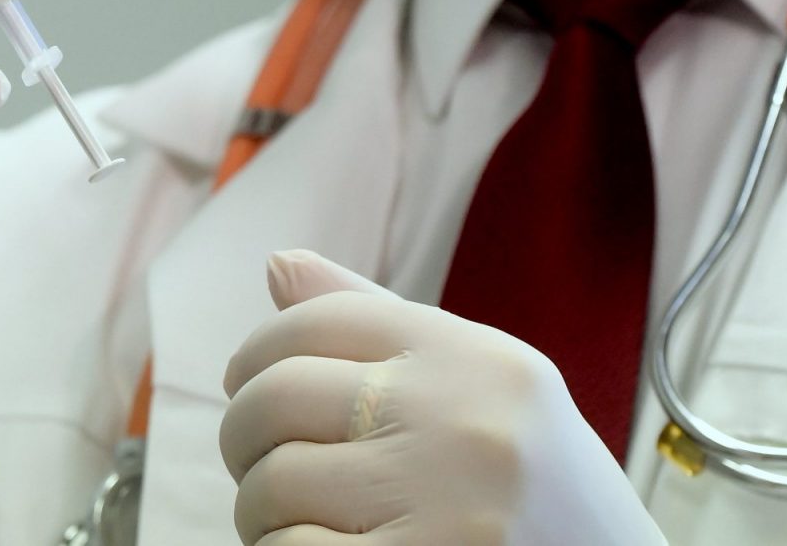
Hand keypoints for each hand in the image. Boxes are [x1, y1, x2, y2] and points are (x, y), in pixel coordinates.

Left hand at [220, 251, 665, 545]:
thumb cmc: (541, 496)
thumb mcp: (487, 392)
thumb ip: (382, 327)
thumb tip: (277, 265)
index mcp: (476, 359)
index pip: (317, 320)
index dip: (257, 356)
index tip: (249, 390)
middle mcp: (461, 420)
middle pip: (276, 398)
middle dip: (245, 439)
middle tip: (264, 468)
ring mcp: (443, 506)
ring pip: (271, 487)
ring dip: (263, 515)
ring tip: (307, 523)